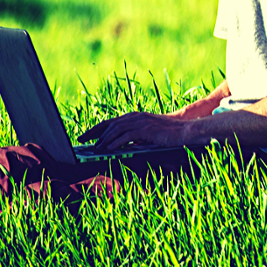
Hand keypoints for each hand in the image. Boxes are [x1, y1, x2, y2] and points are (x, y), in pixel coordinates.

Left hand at [77, 111, 195, 149]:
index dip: (95, 129)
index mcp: (134, 117)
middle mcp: (135, 117)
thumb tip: (119, 147)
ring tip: (95, 149)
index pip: (110, 122)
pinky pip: (126, 136)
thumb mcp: (147, 135)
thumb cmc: (166, 135)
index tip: (84, 136)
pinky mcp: (145, 130)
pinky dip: (115, 143)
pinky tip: (108, 150)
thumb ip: (133, 138)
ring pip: (115, 130)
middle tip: (83, 142)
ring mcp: (140, 122)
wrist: (184, 131)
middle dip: (94, 133)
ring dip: (104, 140)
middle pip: (109, 124)